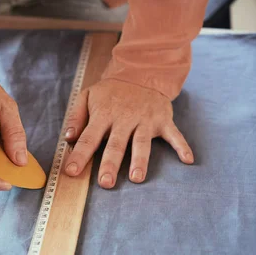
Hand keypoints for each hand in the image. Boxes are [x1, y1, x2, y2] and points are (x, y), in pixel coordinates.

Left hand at [63, 79, 193, 188]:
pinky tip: (187, 160)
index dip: (80, 155)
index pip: (89, 138)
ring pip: (142, 142)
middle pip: (116, 144)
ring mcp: (145, 120)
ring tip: (136, 178)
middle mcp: (124, 119)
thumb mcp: (88, 96)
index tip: (71, 171)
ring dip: (140, 160)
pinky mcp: (163, 120)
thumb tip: (68, 138)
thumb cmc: (111, 92)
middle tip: (105, 183)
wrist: (142, 71)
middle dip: (110, 164)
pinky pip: (174, 134)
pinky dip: (182, 146)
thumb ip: (76, 116)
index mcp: (104, 114)